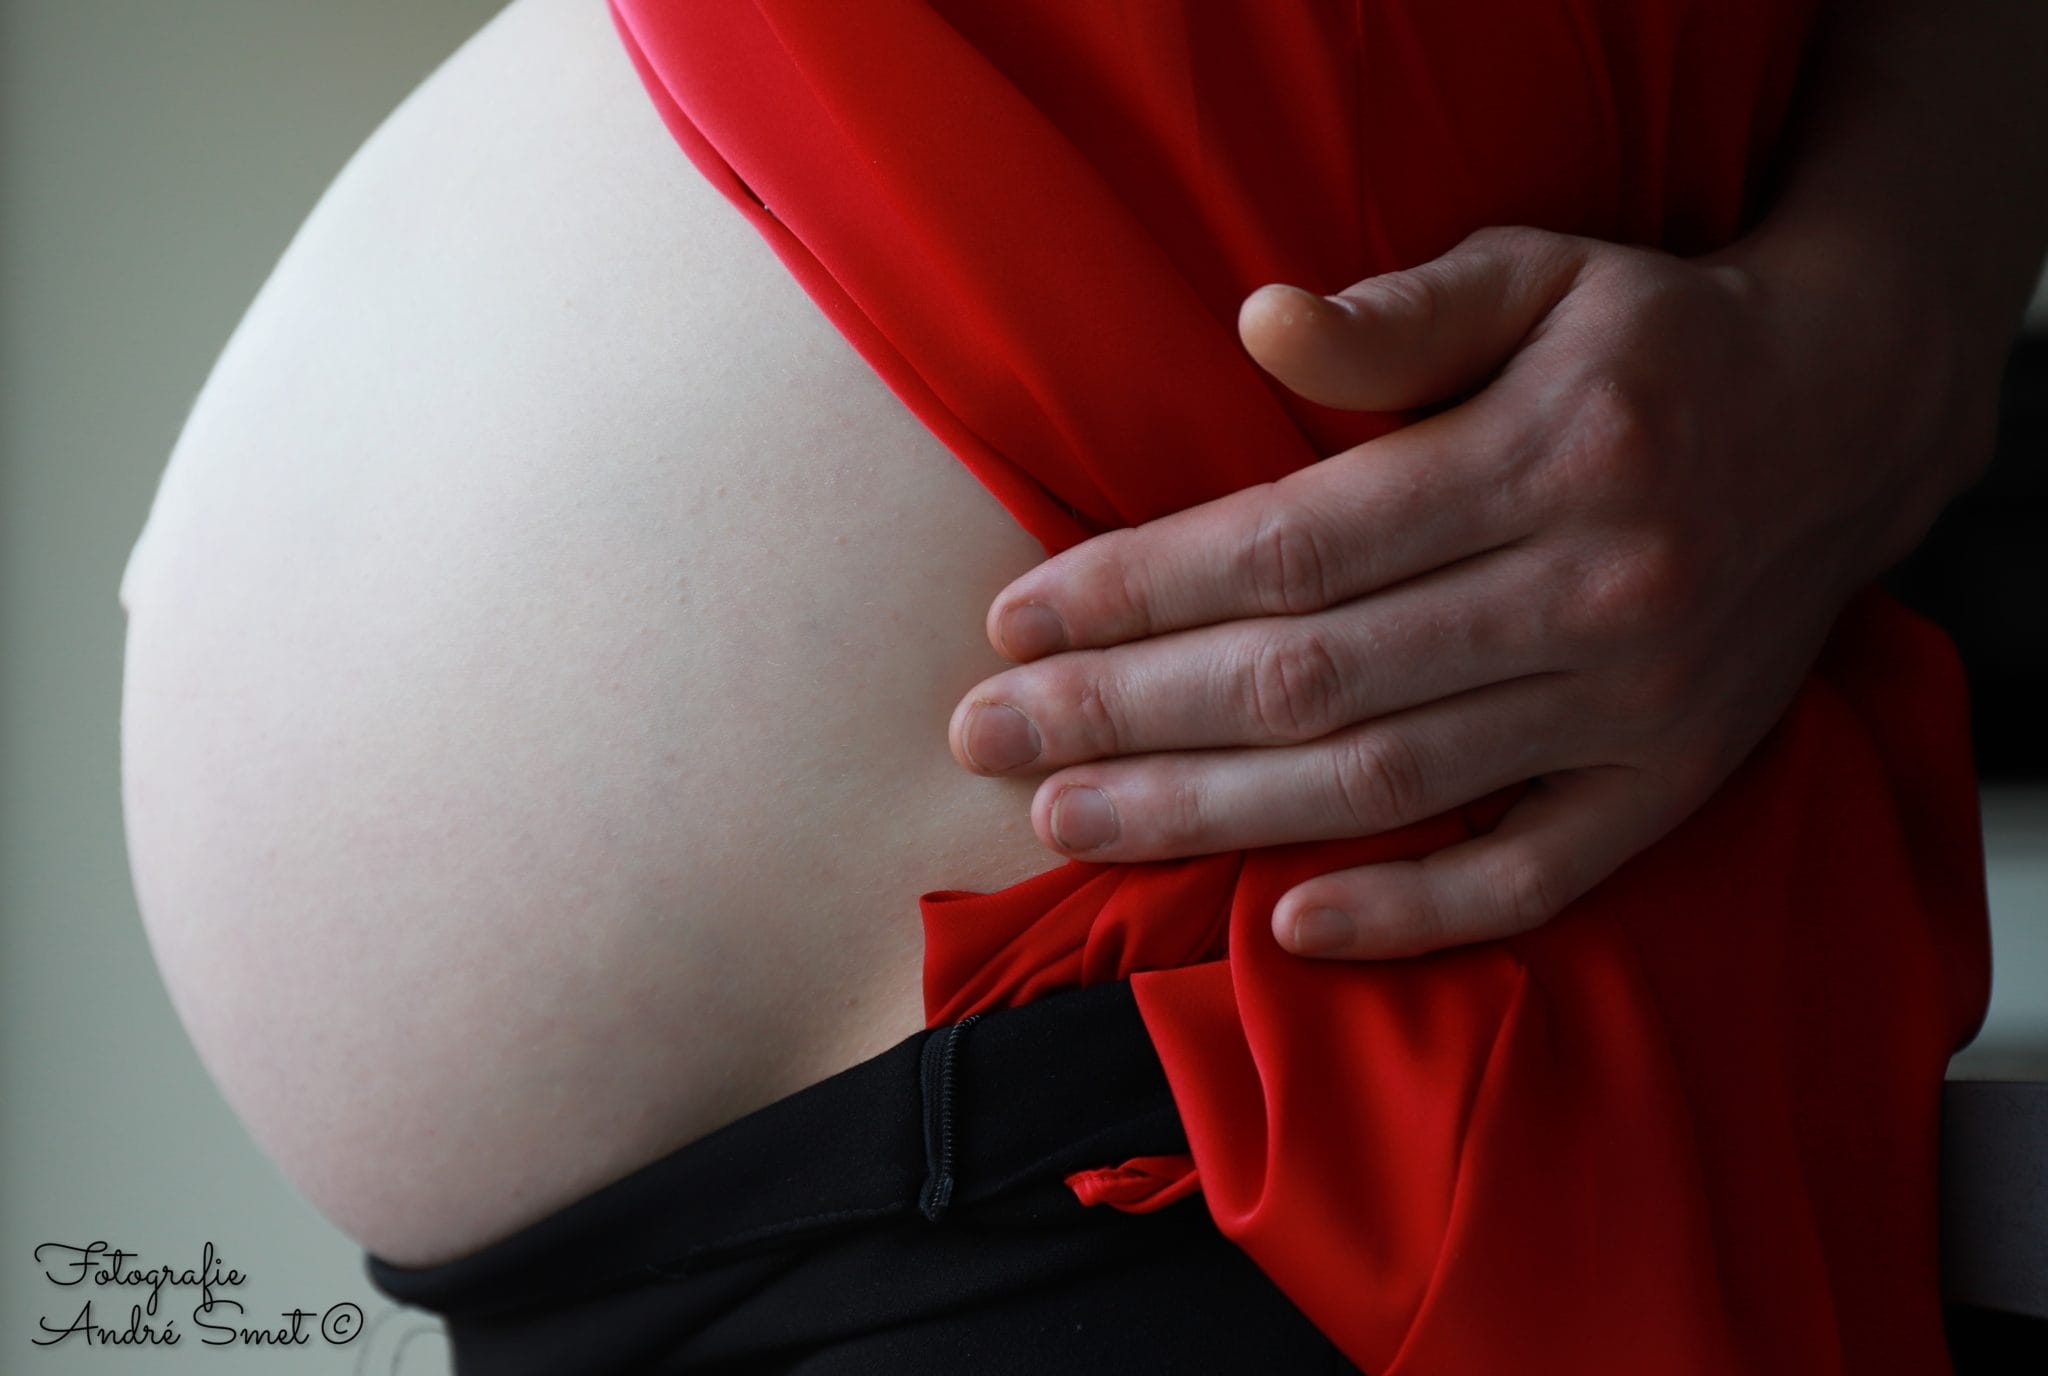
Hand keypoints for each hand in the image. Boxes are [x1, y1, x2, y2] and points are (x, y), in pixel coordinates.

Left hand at [947, 224, 1993, 958]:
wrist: (1853, 417)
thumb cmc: (1653, 342)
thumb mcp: (1543, 270)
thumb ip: (1401, 311)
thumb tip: (1255, 323)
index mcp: (1546, 456)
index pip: (1293, 549)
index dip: (1137, 591)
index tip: (1013, 622)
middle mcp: (1594, 591)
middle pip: (1308, 679)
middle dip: (1124, 714)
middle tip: (986, 738)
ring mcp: (1637, 707)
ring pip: (1385, 785)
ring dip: (1208, 814)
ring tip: (1066, 821)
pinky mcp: (1670, 784)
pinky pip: (1534, 879)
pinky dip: (1413, 913)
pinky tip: (1288, 926)